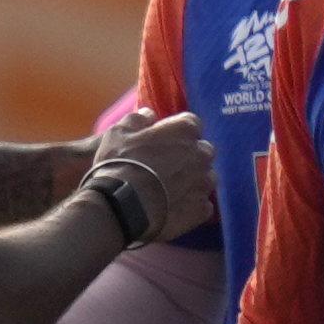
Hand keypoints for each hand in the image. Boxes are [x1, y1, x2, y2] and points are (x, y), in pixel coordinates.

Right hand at [92, 108, 209, 237]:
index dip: (177, 132)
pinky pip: (202, 205)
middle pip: (203, 151)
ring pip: (206, 179)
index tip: (164, 141)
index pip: (191, 123)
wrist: (121, 206)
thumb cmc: (120, 164)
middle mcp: (202, 154)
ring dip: (193, 181)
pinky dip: (192, 205)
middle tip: (167, 167)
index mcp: (185, 130)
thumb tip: (148, 114)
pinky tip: (174, 208)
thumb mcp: (118, 134)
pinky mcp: (201, 209)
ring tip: (171, 191)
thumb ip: (136, 120)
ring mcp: (204, 183)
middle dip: (190, 157)